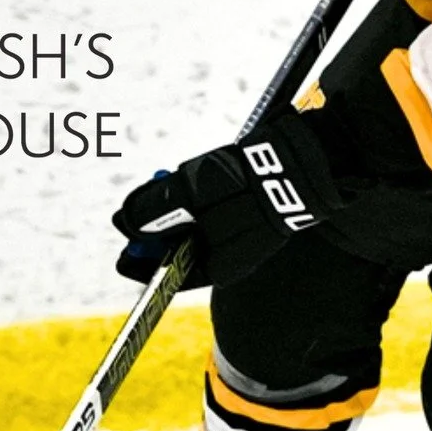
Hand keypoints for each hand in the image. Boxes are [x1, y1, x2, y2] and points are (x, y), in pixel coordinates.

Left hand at [111, 113, 346, 289]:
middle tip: (145, 201)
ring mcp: (246, 237)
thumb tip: (126, 223)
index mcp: (219, 267)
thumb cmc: (250, 182)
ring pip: (197, 228)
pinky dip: (201, 200)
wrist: (307, 158)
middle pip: (181, 248)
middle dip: (159, 227)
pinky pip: (217, 214)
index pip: (169, 272)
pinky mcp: (256, 215)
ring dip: (179, 208)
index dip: (141, 258)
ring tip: (174, 181)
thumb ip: (155, 211)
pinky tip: (201, 177)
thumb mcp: (192, 193)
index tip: (124, 243)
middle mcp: (232, 259)